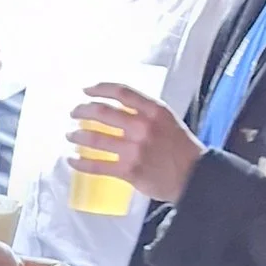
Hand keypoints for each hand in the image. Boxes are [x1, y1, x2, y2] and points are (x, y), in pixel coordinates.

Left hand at [73, 82, 201, 204]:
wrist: (194, 176)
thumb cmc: (180, 147)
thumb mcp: (167, 120)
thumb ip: (144, 112)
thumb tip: (116, 106)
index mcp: (154, 111)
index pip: (122, 92)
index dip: (100, 88)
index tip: (86, 90)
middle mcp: (143, 127)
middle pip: (102, 113)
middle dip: (82, 111)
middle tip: (74, 113)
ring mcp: (135, 150)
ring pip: (95, 139)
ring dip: (77, 136)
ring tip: (70, 135)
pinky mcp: (129, 171)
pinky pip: (97, 165)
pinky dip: (80, 163)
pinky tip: (72, 160)